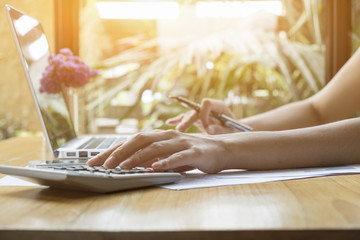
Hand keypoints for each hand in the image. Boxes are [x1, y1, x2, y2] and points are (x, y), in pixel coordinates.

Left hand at [87, 130, 229, 173]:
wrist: (221, 150)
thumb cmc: (192, 152)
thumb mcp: (169, 154)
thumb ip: (153, 157)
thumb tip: (131, 164)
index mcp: (160, 136)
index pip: (132, 141)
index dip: (113, 150)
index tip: (96, 161)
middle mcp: (168, 136)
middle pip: (140, 140)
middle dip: (119, 152)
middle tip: (103, 164)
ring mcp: (181, 143)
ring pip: (156, 148)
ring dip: (138, 157)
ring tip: (123, 166)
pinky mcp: (194, 152)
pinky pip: (178, 157)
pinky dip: (166, 162)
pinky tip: (154, 168)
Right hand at [166, 98, 236, 133]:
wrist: (234, 131)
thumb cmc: (235, 130)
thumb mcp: (231, 131)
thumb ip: (221, 130)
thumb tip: (208, 129)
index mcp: (218, 106)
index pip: (207, 104)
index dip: (204, 114)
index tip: (206, 128)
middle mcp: (208, 107)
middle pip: (195, 110)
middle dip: (188, 120)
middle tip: (181, 130)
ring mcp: (201, 112)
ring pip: (189, 115)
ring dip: (181, 122)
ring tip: (176, 131)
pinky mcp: (197, 119)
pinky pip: (186, 118)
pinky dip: (178, 120)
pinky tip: (169, 122)